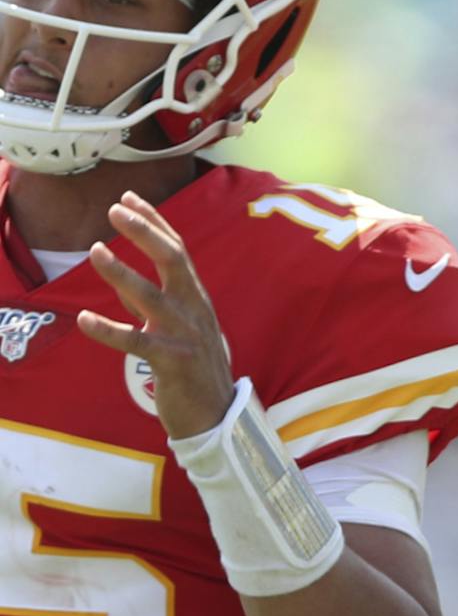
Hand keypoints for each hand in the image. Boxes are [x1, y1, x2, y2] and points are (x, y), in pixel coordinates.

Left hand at [78, 191, 234, 439]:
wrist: (216, 417)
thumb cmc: (194, 371)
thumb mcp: (176, 330)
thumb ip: (149, 306)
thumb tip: (120, 281)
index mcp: (196, 300)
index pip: (177, 251)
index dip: (154, 222)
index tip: (128, 198)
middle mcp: (194, 312)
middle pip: (174, 261)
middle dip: (145, 232)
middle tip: (115, 209)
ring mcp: (185, 337)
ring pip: (153, 297)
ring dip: (122, 273)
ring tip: (96, 251)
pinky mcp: (173, 363)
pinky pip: (137, 343)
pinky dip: (109, 331)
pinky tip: (84, 320)